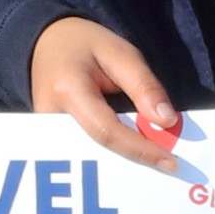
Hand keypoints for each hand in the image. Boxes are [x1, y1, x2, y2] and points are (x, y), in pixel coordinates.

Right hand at [29, 17, 185, 169]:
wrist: (47, 43)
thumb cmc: (85, 45)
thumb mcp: (120, 53)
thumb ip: (143, 86)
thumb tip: (167, 122)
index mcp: (67, 90)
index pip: (106, 131)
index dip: (140, 150)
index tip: (170, 163)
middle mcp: (48, 117)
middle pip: (96, 152)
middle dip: (133, 164)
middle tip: (167, 170)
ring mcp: (44, 132)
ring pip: (87, 159)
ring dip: (122, 166)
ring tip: (152, 166)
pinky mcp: (49, 140)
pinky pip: (82, 154)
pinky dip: (110, 158)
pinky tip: (132, 159)